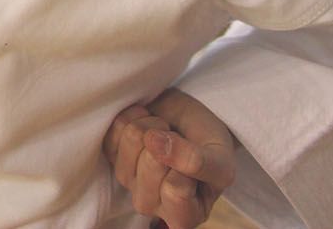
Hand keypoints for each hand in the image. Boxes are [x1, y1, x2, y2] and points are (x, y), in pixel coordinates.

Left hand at [104, 88, 236, 228]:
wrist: (192, 122)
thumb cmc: (209, 146)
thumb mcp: (221, 160)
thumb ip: (197, 161)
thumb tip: (155, 143)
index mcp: (184, 216)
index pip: (175, 191)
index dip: (187, 164)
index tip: (197, 157)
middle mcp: (151, 205)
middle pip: (150, 164)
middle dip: (169, 140)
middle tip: (179, 141)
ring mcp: (128, 180)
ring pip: (132, 141)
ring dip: (152, 126)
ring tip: (164, 132)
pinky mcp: (111, 154)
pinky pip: (114, 130)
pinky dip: (134, 116)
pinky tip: (147, 124)